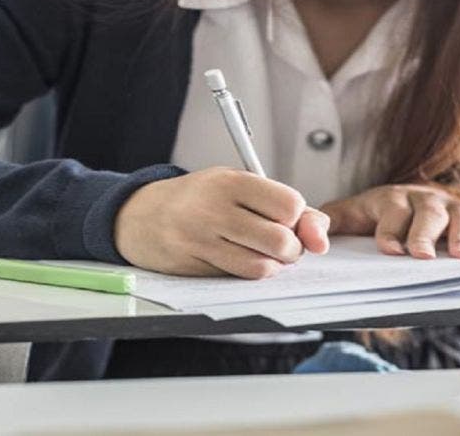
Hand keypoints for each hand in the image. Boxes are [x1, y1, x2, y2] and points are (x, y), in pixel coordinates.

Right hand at [114, 167, 329, 278]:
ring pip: (262, 266)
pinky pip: (238, 277)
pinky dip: (249, 273)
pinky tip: (239, 260)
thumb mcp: (236, 186)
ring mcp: (201, 239)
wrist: (139, 216)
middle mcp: (214, 209)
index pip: (289, 205)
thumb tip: (320, 236)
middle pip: (280, 240)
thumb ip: (282, 206)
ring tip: (261, 253)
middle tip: (281, 245)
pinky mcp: (193, 264)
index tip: (287, 219)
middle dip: (291, 250)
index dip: (297, 218)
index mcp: (230, 182)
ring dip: (272, 265)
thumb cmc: (196, 199)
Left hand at [320, 184, 459, 258]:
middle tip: (423, 255)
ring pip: (458, 218)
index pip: (391, 212)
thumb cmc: (366, 216)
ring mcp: (448, 206)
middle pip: (427, 214)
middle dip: (424, 235)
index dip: (391, 231)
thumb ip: (326, 225)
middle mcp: (421, 199)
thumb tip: (313, 237)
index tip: (390, 250)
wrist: (389, 204)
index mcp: (388, 199)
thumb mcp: (343, 217)